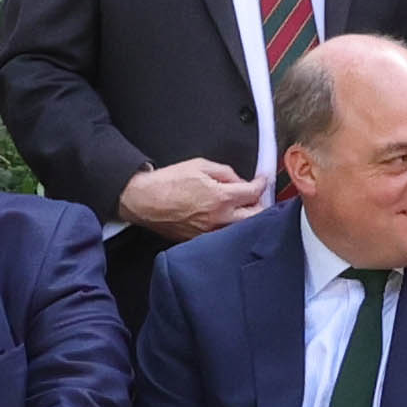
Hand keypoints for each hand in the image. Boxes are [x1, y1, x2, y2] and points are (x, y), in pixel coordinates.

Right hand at [116, 161, 266, 240]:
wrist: (143, 200)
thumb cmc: (166, 183)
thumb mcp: (200, 165)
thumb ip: (225, 172)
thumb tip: (239, 180)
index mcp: (221, 198)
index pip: (254, 193)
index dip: (262, 184)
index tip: (263, 180)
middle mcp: (218, 218)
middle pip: (257, 216)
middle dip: (260, 204)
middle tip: (256, 196)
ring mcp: (210, 232)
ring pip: (241, 229)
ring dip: (246, 218)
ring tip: (241, 207)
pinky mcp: (199, 240)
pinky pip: (223, 235)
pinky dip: (229, 227)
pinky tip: (224, 218)